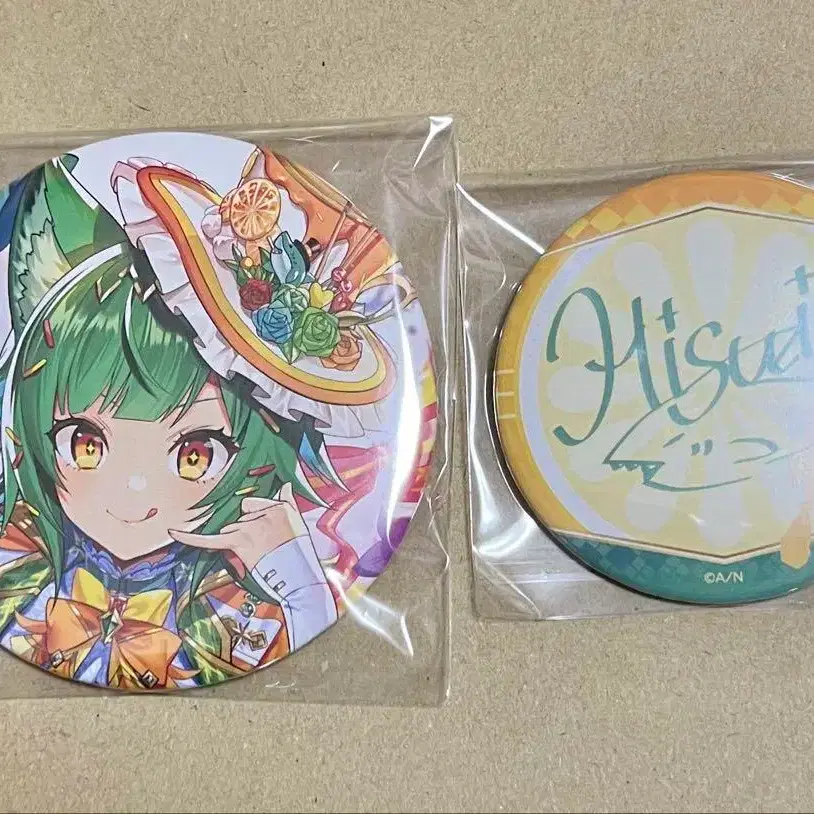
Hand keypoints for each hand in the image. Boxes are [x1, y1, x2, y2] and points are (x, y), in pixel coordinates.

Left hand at [168, 482, 307, 571]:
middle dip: (245, 530)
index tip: (266, 533)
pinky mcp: (238, 542)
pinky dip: (189, 537)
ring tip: (259, 555)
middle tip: (265, 547)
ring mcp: (250, 527)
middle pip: (239, 516)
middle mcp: (263, 514)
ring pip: (230, 528)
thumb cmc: (298, 552)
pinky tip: (174, 531)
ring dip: (238, 540)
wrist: (299, 578)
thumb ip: (287, 500)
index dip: (254, 519)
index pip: (251, 504)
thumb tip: (286, 484)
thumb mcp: (297, 521)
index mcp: (278, 506)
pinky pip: (209, 539)